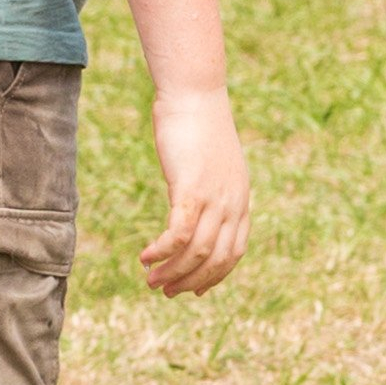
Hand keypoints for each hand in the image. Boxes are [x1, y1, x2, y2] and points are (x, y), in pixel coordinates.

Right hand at [140, 87, 248, 296]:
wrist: (195, 94)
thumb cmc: (196, 121)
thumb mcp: (209, 160)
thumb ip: (207, 184)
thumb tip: (193, 196)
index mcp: (240, 200)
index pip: (233, 254)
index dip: (213, 277)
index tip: (191, 289)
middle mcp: (233, 205)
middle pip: (215, 260)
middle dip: (189, 281)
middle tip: (164, 290)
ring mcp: (215, 199)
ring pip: (197, 252)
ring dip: (172, 271)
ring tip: (150, 280)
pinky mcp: (192, 189)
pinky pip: (179, 233)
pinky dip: (162, 251)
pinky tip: (145, 257)